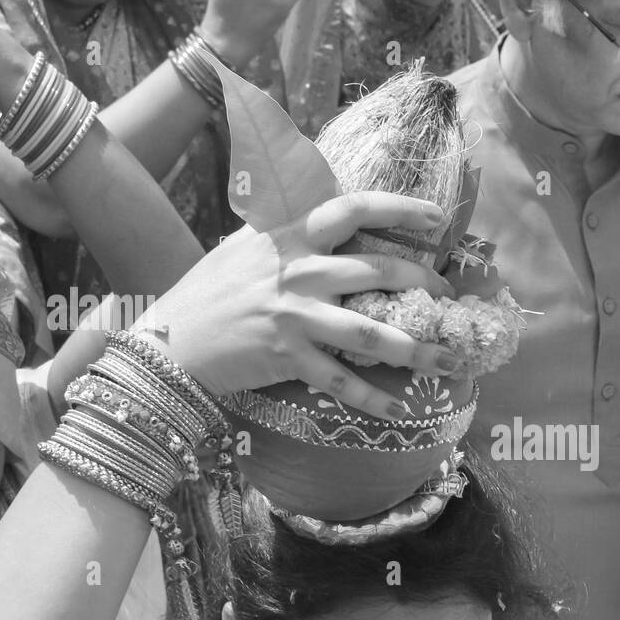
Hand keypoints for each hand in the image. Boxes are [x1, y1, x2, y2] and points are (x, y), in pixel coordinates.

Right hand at [130, 190, 464, 418]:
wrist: (168, 341)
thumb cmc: (208, 293)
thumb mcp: (244, 248)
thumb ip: (287, 234)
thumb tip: (326, 219)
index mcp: (291, 236)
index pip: (353, 209)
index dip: (401, 209)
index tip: (439, 218)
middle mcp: (298, 272)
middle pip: (379, 271)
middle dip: (425, 285)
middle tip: (451, 300)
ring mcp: (294, 315)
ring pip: (372, 332)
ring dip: (418, 351)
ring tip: (451, 363)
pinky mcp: (286, 357)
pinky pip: (341, 381)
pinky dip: (373, 398)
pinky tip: (400, 410)